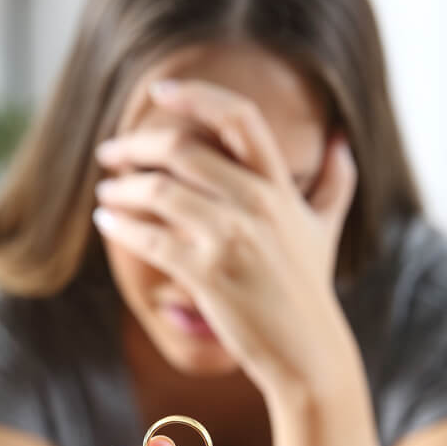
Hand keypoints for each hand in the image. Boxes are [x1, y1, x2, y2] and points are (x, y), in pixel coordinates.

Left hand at [93, 79, 356, 397]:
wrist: (308, 353)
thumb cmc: (309, 290)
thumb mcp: (325, 229)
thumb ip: (335, 181)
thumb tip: (341, 139)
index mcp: (280, 186)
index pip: (239, 118)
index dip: (196, 96)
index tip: (159, 92)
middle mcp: (258, 203)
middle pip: (183, 149)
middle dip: (137, 145)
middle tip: (111, 152)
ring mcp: (232, 238)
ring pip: (159, 191)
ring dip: (122, 187)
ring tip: (105, 191)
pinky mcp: (209, 274)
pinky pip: (151, 237)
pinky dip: (121, 225)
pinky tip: (106, 221)